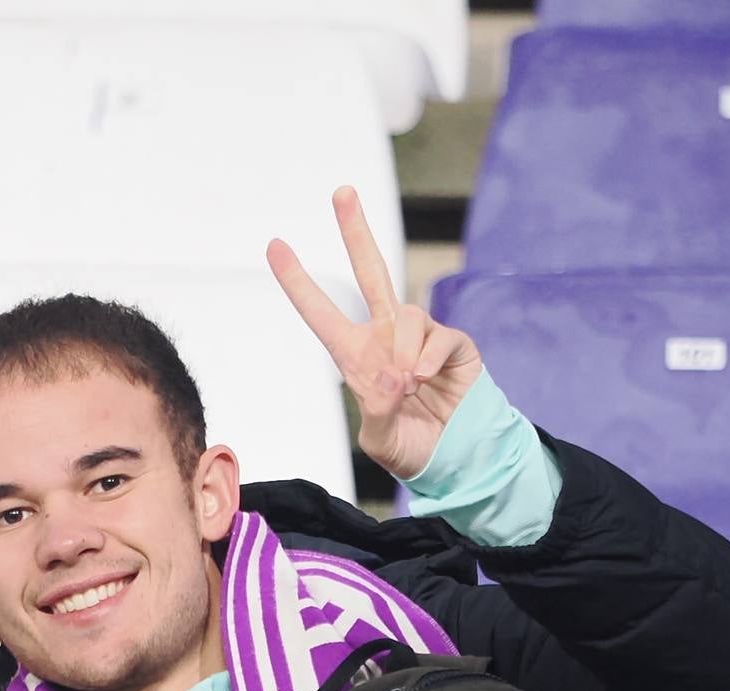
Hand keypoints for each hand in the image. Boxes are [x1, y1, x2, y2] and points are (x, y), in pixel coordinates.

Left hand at [267, 187, 483, 482]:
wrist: (455, 459)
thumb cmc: (410, 447)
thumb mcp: (381, 440)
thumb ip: (377, 410)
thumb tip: (390, 374)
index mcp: (357, 356)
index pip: (322, 313)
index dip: (298, 282)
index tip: (274, 246)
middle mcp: (387, 336)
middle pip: (371, 272)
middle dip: (357, 231)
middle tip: (341, 192)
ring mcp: (421, 337)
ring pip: (405, 314)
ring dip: (402, 350)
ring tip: (407, 387)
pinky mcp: (453, 344)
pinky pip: (437, 335)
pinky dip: (427, 356)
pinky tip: (423, 379)